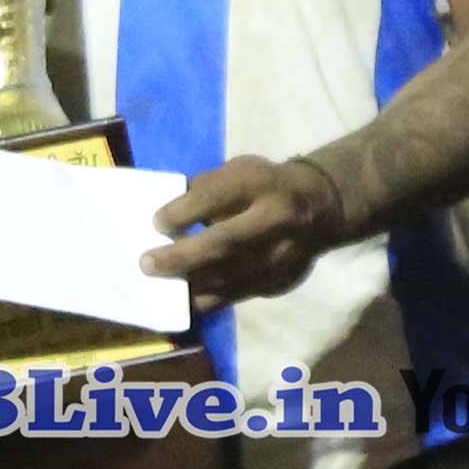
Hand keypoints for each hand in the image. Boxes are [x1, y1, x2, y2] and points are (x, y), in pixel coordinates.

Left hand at [149, 153, 345, 307]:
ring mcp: (283, 255)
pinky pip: (239, 294)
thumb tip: (164, 217)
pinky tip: (185, 297)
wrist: (321, 207)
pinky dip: (209, 298)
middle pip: (225, 243)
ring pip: (231, 277)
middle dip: (182, 257)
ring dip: (191, 284)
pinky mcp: (281, 281)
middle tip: (147, 264)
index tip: (157, 223)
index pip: (217, 196)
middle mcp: (276, 219)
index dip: (183, 212)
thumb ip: (204, 188)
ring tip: (160, 285)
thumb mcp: (238, 169)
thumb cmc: (265, 184)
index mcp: (261, 182)